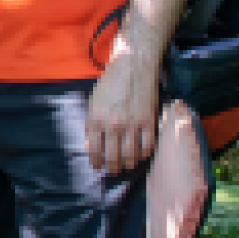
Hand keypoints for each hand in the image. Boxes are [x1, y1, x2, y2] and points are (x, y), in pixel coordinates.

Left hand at [85, 52, 158, 173]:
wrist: (133, 66)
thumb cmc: (110, 84)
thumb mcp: (92, 103)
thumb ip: (90, 125)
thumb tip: (90, 148)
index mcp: (95, 119)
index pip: (93, 151)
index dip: (96, 163)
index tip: (97, 168)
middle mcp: (112, 124)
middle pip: (112, 158)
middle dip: (112, 169)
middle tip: (113, 171)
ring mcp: (132, 124)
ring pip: (131, 156)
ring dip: (129, 165)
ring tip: (128, 166)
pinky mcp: (149, 121)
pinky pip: (148, 147)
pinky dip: (145, 155)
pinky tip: (142, 155)